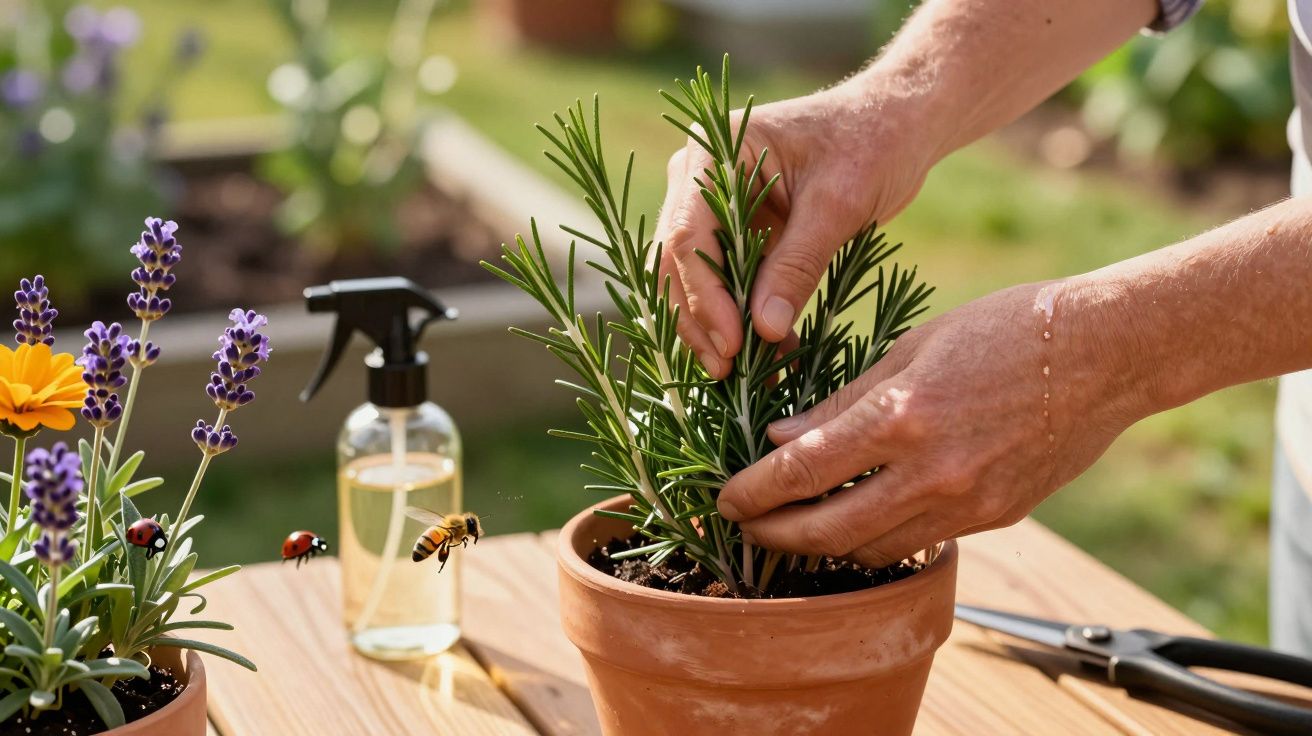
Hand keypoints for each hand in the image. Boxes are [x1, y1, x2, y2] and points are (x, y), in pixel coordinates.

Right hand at [654, 83, 936, 377]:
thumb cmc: (871, 144)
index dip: (704, 295)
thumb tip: (763, 330)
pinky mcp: (732, 231)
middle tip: (728, 372)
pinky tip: (769, 357)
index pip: (688, 234)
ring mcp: (710, 204)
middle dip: (700, 320)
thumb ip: (797, 265)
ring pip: (692, 279)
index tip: (733, 344)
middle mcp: (697, 175)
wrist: (896, 125)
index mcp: (713, 150)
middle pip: (677, 261)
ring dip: (716, 328)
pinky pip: (724, 283)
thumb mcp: (838, 205)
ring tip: (747, 377)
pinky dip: (742, 320)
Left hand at [715, 279, 1155, 567]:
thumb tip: (783, 434)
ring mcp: (966, 503)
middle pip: (826, 530)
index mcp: (901, 416)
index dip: (753, 491)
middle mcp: (930, 472)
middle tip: (746, 525)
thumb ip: (845, 399)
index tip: (725, 497)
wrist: (1106, 354)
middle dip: (774, 533)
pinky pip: (919, 543)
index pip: (801, 471)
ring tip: (797, 526)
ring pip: (871, 549)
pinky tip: (861, 520)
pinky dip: (879, 539)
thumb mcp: (914, 346)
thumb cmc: (1006, 328)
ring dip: (824, 544)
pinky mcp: (995, 518)